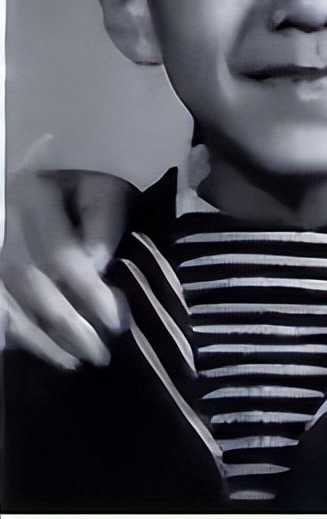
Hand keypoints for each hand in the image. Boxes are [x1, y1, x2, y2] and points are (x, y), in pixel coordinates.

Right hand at [1, 169, 132, 368]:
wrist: (46, 166)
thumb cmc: (82, 178)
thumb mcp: (102, 187)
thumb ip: (102, 225)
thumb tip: (96, 270)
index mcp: (32, 195)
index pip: (61, 255)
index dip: (89, 293)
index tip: (116, 322)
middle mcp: (1, 220)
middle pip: (30, 285)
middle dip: (66, 326)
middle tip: (99, 353)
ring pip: (6, 302)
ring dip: (39, 340)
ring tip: (74, 360)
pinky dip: (13, 333)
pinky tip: (37, 350)